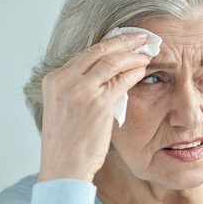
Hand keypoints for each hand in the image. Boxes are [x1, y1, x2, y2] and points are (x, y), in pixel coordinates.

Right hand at [38, 32, 149, 181]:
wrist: (65, 166)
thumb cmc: (69, 140)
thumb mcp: (67, 107)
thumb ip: (82, 86)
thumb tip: (109, 72)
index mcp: (54, 80)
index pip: (87, 53)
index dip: (110, 44)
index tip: (124, 40)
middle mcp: (64, 81)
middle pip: (100, 50)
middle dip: (124, 41)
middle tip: (141, 37)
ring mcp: (80, 91)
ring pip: (113, 61)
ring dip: (133, 56)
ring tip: (147, 53)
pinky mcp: (97, 103)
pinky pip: (122, 80)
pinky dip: (135, 72)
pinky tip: (143, 70)